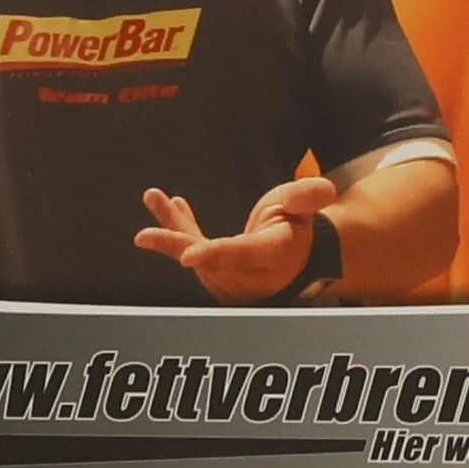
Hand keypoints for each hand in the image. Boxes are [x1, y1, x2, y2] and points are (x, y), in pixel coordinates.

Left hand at [134, 176, 338, 301]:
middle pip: (206, 257)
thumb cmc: (297, 226)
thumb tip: (324, 191)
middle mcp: (246, 272)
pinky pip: (190, 248)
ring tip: (153, 196)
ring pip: (192, 250)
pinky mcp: (213, 269)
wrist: (293, 255)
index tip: (188, 256)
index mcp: (272, 254)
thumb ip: (308, 197)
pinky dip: (176, 226)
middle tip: (144, 237)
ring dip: (171, 225)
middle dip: (174, 241)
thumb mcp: (303, 206)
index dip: (215, 255)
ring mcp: (226, 276)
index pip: (241, 254)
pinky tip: (165, 201)